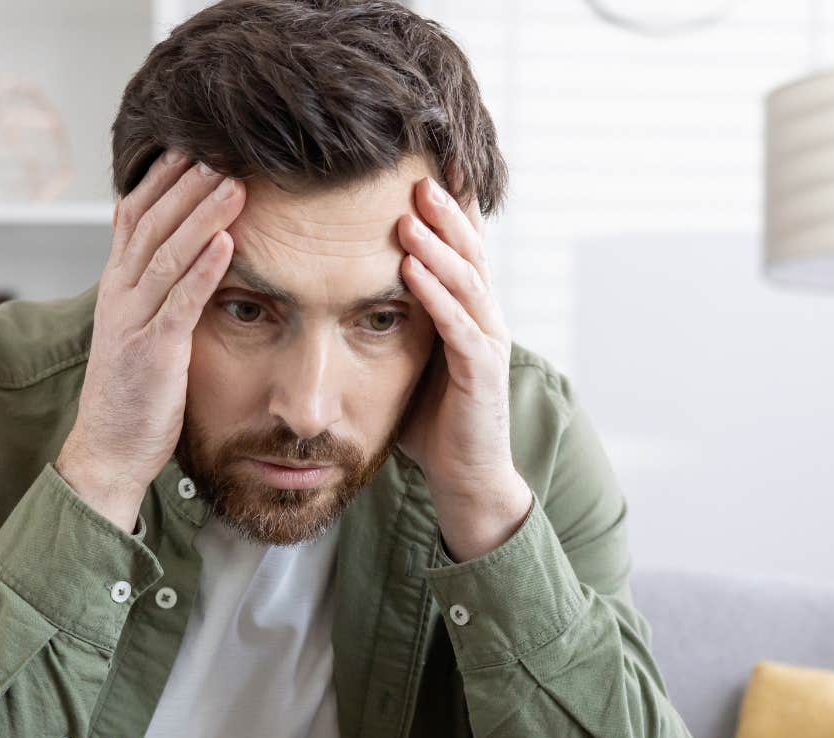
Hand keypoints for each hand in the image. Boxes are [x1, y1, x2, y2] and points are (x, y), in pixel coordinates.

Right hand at [56, 151, 244, 531]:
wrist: (107, 450)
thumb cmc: (132, 393)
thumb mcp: (138, 330)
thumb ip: (154, 292)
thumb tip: (184, 255)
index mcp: (116, 287)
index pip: (134, 217)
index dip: (161, 180)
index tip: (192, 147)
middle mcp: (119, 295)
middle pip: (151, 224)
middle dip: (186, 185)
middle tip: (221, 150)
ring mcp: (133, 322)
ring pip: (167, 255)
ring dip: (202, 216)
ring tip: (234, 185)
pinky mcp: (153, 352)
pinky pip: (180, 302)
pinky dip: (204, 269)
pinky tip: (228, 243)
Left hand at [395, 175, 532, 561]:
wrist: (466, 479)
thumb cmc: (433, 420)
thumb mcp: (409, 358)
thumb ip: (393, 320)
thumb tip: (345, 285)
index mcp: (468, 310)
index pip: (460, 246)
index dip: (447, 205)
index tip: (424, 162)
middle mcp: (485, 318)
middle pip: (469, 249)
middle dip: (444, 208)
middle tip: (416, 168)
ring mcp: (488, 344)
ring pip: (467, 280)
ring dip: (439, 243)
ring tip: (412, 208)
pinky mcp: (481, 375)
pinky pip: (458, 327)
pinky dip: (436, 296)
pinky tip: (412, 271)